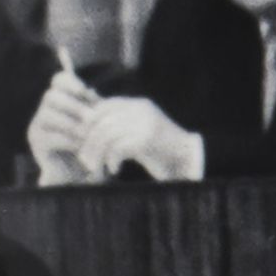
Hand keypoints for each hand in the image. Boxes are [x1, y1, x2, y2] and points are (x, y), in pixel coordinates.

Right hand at [27, 73, 105, 184]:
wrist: (80, 173)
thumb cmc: (91, 145)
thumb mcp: (96, 123)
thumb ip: (94, 108)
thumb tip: (91, 91)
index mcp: (61, 100)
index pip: (59, 79)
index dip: (72, 83)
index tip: (86, 93)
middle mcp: (45, 109)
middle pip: (51, 95)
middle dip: (73, 106)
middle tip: (91, 118)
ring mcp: (37, 125)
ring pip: (48, 114)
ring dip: (71, 124)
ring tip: (88, 134)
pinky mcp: (36, 142)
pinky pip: (50, 136)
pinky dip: (68, 140)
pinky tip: (82, 147)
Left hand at [76, 98, 202, 180]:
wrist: (192, 161)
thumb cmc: (164, 152)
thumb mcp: (141, 133)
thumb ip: (122, 126)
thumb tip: (91, 129)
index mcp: (139, 105)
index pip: (104, 106)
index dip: (89, 122)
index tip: (83, 140)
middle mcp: (141, 110)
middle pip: (102, 122)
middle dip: (90, 143)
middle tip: (86, 160)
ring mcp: (145, 123)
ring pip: (107, 135)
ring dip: (98, 154)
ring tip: (97, 168)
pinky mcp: (147, 139)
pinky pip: (118, 148)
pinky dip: (112, 161)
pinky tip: (114, 170)